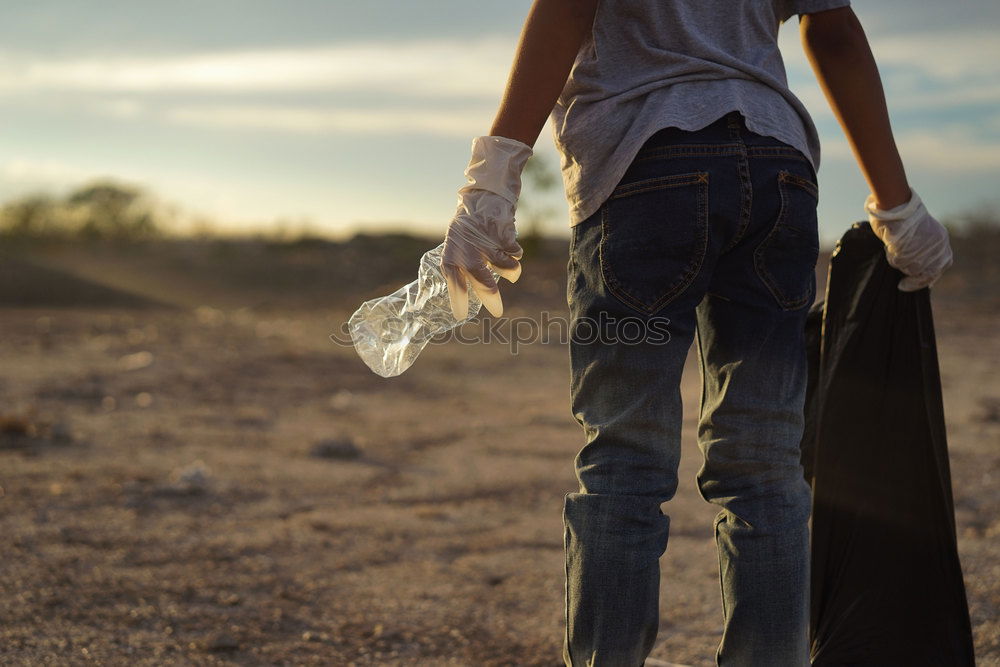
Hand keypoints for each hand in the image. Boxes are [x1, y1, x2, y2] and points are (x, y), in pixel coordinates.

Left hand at [441, 135, 532, 319]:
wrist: (486, 194)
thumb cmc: (471, 226)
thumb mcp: (459, 245)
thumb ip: (463, 266)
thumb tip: (475, 294)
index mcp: (453, 251)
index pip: (452, 279)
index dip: (457, 298)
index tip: (460, 316)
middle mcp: (466, 246)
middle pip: (479, 277)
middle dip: (489, 295)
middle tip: (497, 311)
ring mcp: (485, 238)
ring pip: (503, 266)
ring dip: (511, 271)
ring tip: (512, 272)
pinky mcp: (502, 231)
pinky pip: (513, 253)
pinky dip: (515, 254)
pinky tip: (512, 249)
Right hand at [864, 188, 953, 290]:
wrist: (896, 204)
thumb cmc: (902, 213)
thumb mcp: (920, 230)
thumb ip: (921, 245)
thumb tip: (914, 263)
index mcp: (941, 239)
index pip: (943, 264)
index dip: (932, 276)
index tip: (923, 282)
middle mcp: (936, 247)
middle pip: (928, 273)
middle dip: (915, 280)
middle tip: (903, 286)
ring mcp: (924, 250)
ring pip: (911, 269)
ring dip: (900, 264)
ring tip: (893, 249)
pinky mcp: (911, 251)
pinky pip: (899, 264)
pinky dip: (893, 258)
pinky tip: (890, 247)